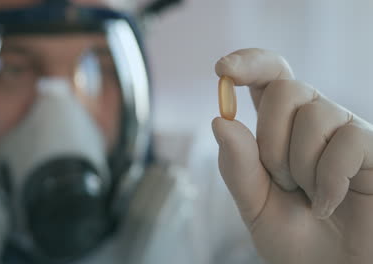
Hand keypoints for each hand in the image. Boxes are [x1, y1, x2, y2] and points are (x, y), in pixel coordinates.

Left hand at [212, 48, 372, 263]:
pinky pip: (346, 142)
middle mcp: (313, 122)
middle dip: (270, 140)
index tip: (223, 69)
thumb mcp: (255, 204)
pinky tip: (328, 202)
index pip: (269, 76)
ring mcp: (345, 132)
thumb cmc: (295, 237)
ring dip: (299, 165)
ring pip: (313, 114)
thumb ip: (238, 167)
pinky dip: (328, 181)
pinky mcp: (372, 148)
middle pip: (284, 89)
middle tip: (281, 180)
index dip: (248, 63)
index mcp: (280, 128)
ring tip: (307, 195)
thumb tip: (220, 121)